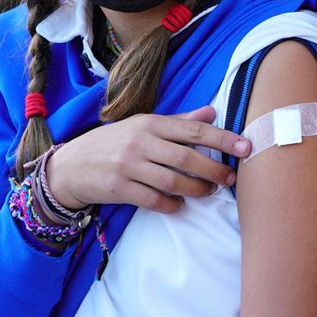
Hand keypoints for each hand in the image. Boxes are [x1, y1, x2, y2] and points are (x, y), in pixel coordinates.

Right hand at [46, 105, 250, 212]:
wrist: (70, 166)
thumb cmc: (115, 143)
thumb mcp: (144, 126)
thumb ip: (179, 121)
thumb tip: (212, 112)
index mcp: (150, 123)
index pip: (194, 130)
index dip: (223, 139)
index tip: (246, 147)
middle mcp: (140, 142)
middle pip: (187, 158)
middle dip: (214, 169)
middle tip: (231, 177)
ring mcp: (128, 166)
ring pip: (173, 181)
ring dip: (197, 189)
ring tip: (209, 191)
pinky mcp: (118, 188)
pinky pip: (154, 200)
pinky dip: (172, 204)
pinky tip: (180, 204)